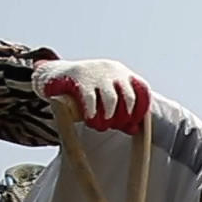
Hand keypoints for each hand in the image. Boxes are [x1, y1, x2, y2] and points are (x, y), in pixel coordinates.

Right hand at [32, 58, 150, 133]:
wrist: (58, 74)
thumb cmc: (88, 89)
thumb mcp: (107, 96)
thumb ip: (121, 111)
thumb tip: (134, 130)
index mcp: (124, 75)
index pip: (142, 91)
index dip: (140, 111)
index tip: (131, 124)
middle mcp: (114, 71)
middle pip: (128, 98)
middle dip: (122, 118)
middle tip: (111, 127)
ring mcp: (97, 73)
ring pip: (111, 99)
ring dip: (108, 118)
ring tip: (100, 126)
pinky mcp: (80, 78)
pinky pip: (90, 99)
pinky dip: (92, 113)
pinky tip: (89, 119)